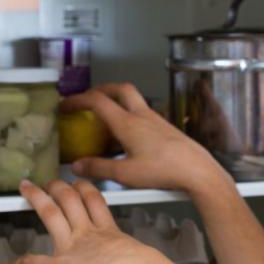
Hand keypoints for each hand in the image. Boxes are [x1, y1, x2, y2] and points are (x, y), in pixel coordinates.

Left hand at [6, 179, 159, 263]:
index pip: (95, 203)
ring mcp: (71, 245)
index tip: (81, 184)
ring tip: (29, 189)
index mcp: (108, 231)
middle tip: (52, 180)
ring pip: (51, 214)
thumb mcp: (142, 259)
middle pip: (71, 200)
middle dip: (60, 187)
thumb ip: (140, 260)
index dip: (87, 190)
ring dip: (39, 200)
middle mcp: (87, 233)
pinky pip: (35, 263)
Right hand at [62, 83, 225, 193]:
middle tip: (88, 99)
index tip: (65, 105)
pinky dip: (130, 119)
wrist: (198, 171)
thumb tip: (78, 165)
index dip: (77, 99)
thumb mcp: (125, 174)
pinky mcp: (166, 129)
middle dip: (101, 90)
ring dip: (117, 105)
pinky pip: (143, 116)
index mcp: (128, 123)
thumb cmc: (165, 171)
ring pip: (134, 102)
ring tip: (104, 123)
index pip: (97, 100)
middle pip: (120, 89)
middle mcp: (143, 116)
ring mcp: (157, 121)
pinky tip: (127, 140)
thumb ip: (98, 168)